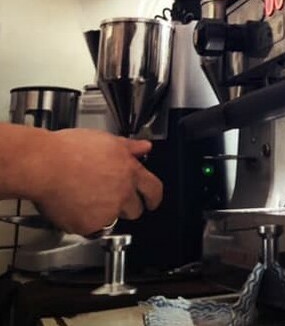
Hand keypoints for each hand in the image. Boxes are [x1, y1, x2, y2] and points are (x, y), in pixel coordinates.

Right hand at [30, 129, 162, 235]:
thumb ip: (129, 147)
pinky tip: (72, 206)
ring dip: (104, 214)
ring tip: (85, 199)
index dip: (154, 197)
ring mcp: (106, 211)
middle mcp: (122, 193)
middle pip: (135, 209)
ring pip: (112, 220)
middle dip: (126, 206)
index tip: (153, 201)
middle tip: (110, 198)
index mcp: (130, 172)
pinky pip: (90, 228)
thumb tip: (144, 147)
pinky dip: (82, 221)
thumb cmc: (68, 150)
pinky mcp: (88, 225)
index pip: (154, 189)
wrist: (44, 165)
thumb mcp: (106, 140)